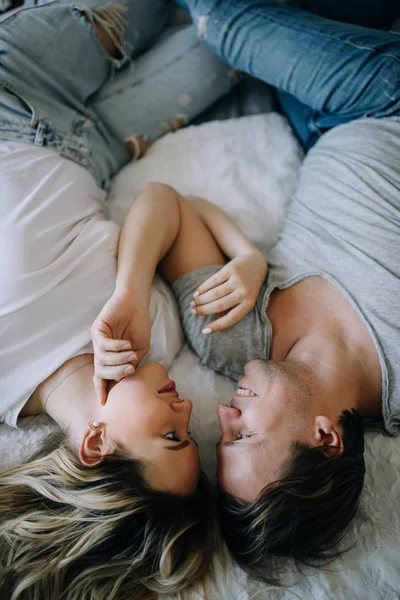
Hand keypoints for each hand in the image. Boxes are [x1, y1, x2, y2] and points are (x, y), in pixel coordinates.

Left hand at [91, 288, 150, 403]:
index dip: (102, 390)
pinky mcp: (98, 329)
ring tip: (132, 355)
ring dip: (119, 360)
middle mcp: (101, 351)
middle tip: (130, 370)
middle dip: (115, 374)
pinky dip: (116, 347)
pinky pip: (103, 344)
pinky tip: (127, 344)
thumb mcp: (139, 350)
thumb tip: (125, 379)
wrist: (137, 303)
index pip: (102, 377)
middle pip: (101, 372)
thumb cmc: (139, 326)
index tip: (105, 402)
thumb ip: (132, 364)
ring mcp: (98, 340)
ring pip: (102, 360)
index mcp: (110, 359)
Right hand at [190, 252, 267, 332]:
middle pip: (219, 305)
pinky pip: (213, 281)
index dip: (217, 326)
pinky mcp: (231, 269)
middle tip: (193, 312)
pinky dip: (203, 288)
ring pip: (214, 293)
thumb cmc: (247, 287)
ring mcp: (237, 280)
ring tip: (193, 303)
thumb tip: (221, 330)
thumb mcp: (244, 300)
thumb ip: (231, 311)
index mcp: (249, 304)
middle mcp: (244, 293)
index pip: (231, 318)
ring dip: (200, 300)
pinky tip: (196, 293)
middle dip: (203, 310)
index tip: (204, 331)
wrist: (256, 263)